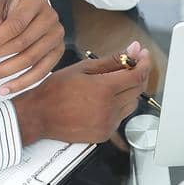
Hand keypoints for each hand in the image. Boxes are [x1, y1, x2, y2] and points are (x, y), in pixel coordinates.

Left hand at [0, 0, 64, 94]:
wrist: (27, 9)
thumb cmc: (11, 8)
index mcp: (35, 2)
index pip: (15, 24)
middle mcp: (50, 18)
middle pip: (22, 43)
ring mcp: (56, 37)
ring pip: (30, 60)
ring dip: (4, 72)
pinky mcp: (57, 52)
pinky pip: (41, 72)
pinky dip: (22, 83)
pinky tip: (5, 88)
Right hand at [11, 42, 152, 145]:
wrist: (39, 115)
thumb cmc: (56, 90)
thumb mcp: (83, 68)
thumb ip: (112, 60)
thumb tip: (133, 50)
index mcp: (104, 90)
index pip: (137, 75)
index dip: (144, 63)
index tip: (144, 55)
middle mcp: (109, 109)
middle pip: (138, 90)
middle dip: (138, 74)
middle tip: (131, 64)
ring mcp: (108, 124)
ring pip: (131, 104)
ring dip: (130, 91)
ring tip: (115, 82)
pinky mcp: (104, 134)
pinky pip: (120, 117)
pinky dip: (119, 106)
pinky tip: (105, 99)